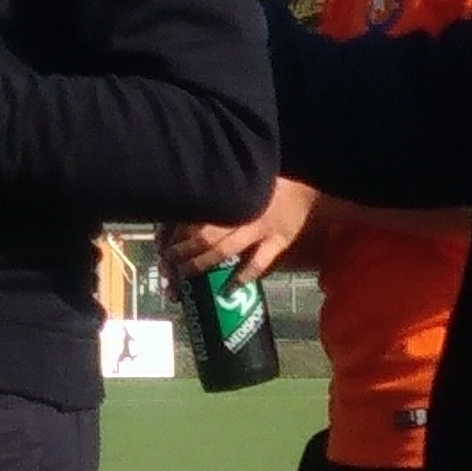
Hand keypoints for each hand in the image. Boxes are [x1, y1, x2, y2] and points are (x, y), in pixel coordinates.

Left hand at [163, 177, 318, 284]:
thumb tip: (184, 212)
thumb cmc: (270, 181)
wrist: (308, 182)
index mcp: (231, 196)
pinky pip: (258, 264)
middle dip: (183, 251)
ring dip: (202, 264)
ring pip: (224, 251)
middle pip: (204, 235)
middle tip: (169, 261)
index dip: (176, 231)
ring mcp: (260, 229)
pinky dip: (242, 278)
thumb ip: (218, 195)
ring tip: (185, 274)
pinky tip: (226, 289)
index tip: (163, 242)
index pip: (195, 215)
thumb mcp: (242, 181)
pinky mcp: (279, 241)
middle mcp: (242, 212)